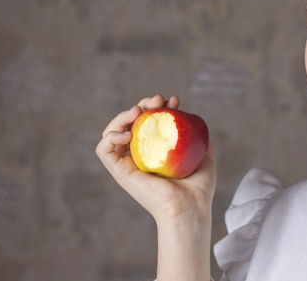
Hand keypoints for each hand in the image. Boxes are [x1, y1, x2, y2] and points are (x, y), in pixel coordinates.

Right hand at [96, 94, 215, 222]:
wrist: (190, 207)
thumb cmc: (199, 187)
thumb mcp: (203, 153)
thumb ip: (198, 136)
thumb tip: (194, 119)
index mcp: (156, 152)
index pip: (149, 123)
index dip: (158, 107)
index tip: (174, 101)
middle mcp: (140, 157)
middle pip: (130, 123)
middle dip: (143, 104)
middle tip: (158, 100)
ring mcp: (129, 164)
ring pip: (112, 132)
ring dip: (121, 116)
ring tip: (139, 110)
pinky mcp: (119, 172)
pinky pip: (103, 150)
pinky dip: (110, 136)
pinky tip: (128, 133)